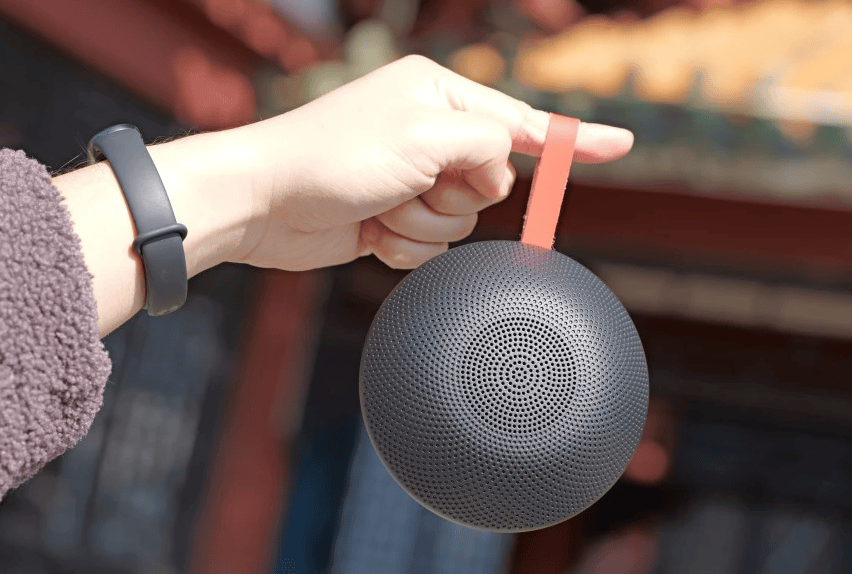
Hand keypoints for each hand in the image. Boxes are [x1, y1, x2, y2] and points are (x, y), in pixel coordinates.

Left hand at [232, 55, 633, 270]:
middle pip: (493, 183)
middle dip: (454, 196)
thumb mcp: (424, 136)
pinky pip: (431, 248)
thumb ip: (487, 146)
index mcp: (439, 95)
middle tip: (411, 183)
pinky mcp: (393, 217)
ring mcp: (411, 179)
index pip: (522, 122)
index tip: (621, 145)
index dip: (573, 138)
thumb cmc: (333, 156)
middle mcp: (429, 133)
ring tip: (380, 207)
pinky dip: (404, 247)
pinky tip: (370, 231)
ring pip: (462, 223)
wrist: (263, 202)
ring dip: (423, 225)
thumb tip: (500, 173)